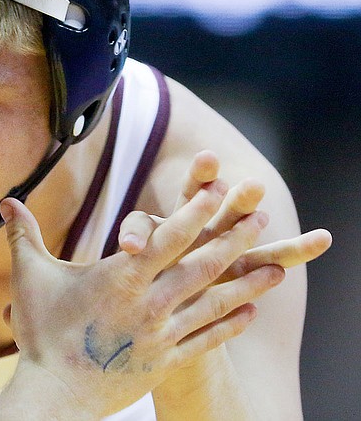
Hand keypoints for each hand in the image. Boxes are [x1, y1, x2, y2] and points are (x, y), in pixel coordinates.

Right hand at [0, 174, 282, 417]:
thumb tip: (6, 200)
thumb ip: (23, 234)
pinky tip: (249, 313)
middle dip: (232, 239)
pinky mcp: (165, 362)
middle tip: (261, 217)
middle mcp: (149, 302)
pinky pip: (206, 340)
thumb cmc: (42, 333)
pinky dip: (230, 325)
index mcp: (120, 277)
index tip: (217, 191)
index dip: (194, 211)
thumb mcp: (31, 276)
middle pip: (200, 265)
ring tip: (274, 267)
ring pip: (213, 303)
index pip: (166, 237)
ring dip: (245, 283)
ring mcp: (161, 334)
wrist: (55, 394)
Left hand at [118, 150, 331, 279]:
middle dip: (240, 198)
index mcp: (183, 214)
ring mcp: (229, 247)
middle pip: (228, 207)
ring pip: (255, 231)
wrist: (154, 291)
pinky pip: (271, 261)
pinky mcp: (240, 270)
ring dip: (275, 222)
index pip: (192, 190)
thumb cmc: (143, 260)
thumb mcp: (136, 239)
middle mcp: (211, 225)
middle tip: (252, 186)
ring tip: (291, 204)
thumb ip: (135, 235)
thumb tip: (130, 245)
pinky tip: (321, 237)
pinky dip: (296, 250)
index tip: (208, 158)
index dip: (201, 175)